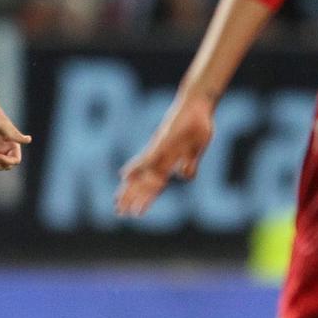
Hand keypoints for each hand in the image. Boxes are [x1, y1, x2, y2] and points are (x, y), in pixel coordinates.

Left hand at [116, 94, 214, 216]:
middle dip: (132, 198)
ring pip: (143, 173)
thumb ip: (190, 163)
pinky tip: (125, 175)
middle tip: (119, 212)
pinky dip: (137, 167)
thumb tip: (184, 176)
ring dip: (130, 189)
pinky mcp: (163, 140)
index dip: (146, 199)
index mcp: (168, 162)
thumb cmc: (198, 124)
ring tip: (118, 202)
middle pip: (143, 182)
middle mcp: (160, 157)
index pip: (155, 185)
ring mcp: (160, 149)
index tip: (136, 213)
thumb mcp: (196, 150)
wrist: (198, 104)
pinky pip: (149, 156)